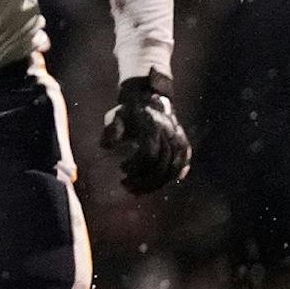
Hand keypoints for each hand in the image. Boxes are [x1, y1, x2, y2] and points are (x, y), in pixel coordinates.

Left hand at [101, 73, 190, 193]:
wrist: (149, 97)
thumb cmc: (129, 111)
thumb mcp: (116, 117)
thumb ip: (111, 131)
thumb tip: (106, 147)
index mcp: (152, 127)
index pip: (149, 154)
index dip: (136, 166)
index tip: (122, 169)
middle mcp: (169, 134)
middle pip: (162, 165)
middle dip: (144, 180)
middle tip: (126, 186)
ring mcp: (179, 140)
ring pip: (173, 169)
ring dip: (156, 184)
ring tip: (138, 190)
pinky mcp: (184, 144)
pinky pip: (183, 165)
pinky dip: (173, 177)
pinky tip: (160, 185)